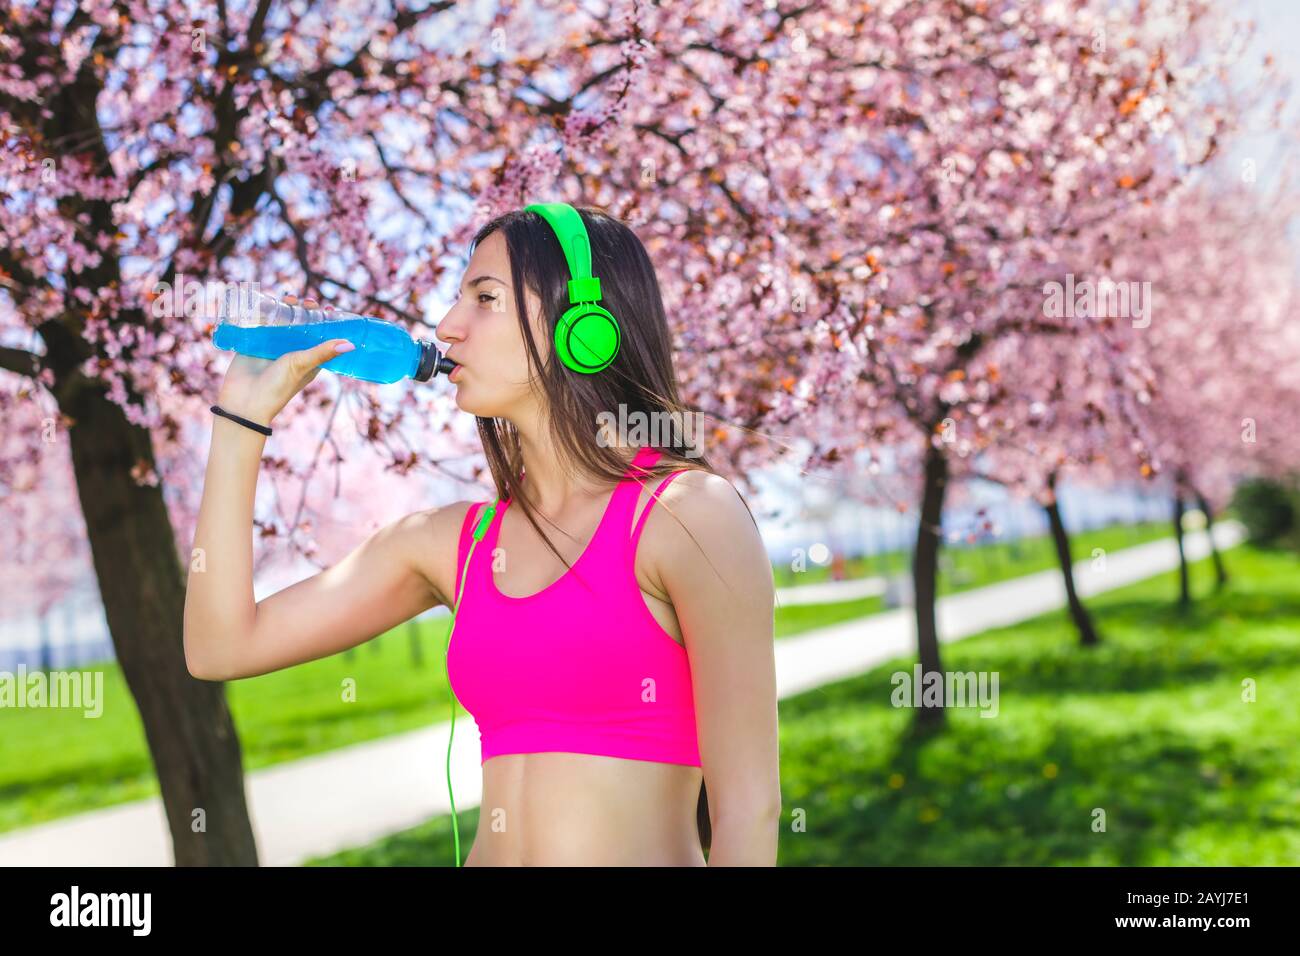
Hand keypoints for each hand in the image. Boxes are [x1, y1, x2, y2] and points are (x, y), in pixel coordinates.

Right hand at [217, 296, 352, 425]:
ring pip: (282, 322)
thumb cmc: (278, 387)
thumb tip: (351, 345)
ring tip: (289, 298)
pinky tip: (268, 300)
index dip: (327, 323)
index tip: (330, 309)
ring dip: (286, 308)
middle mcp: (292, 351)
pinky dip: (265, 311)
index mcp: (309, 359)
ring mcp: (273, 346)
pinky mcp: (255, 342)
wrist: (244, 401)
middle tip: (308, 302)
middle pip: (302, 325)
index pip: (322, 337)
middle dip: (306, 311)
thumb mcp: (302, 365)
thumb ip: (323, 352)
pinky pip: (261, 323)